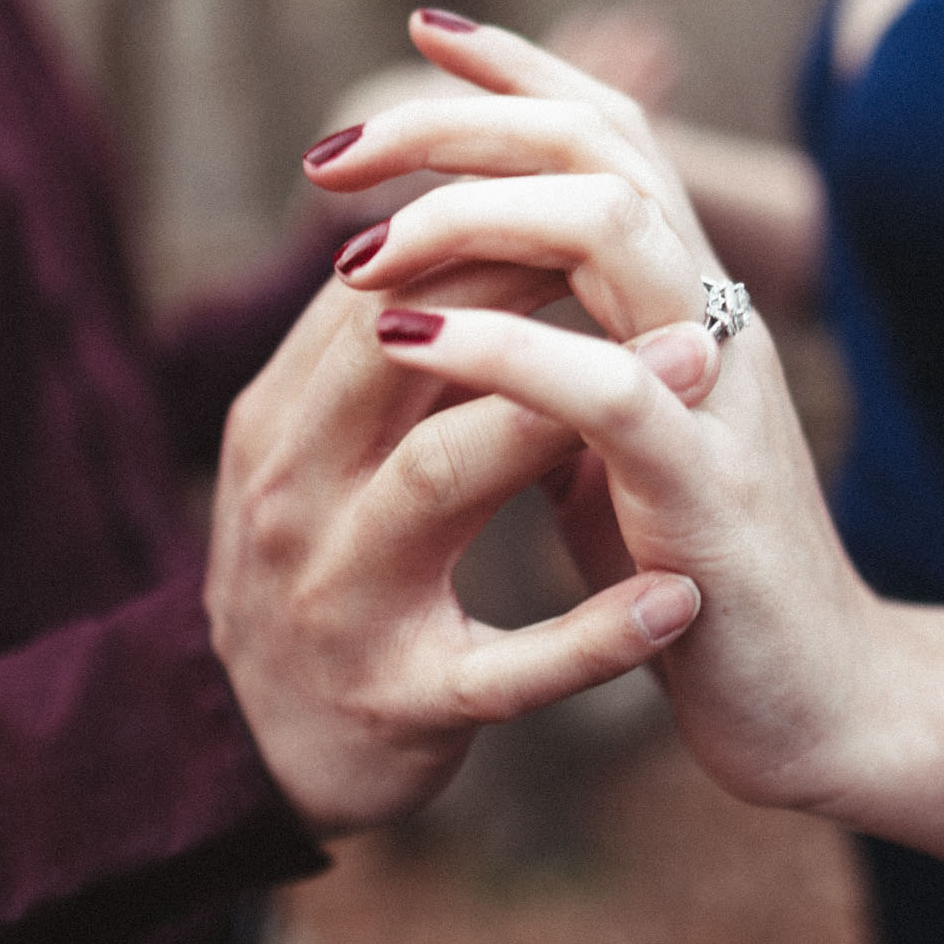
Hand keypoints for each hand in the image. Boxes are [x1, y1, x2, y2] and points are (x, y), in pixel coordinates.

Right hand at [205, 252, 704, 837]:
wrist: (253, 758)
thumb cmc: (327, 569)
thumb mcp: (322, 450)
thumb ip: (380, 346)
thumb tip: (461, 204)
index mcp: (283, 424)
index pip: (373, 288)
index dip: (479, 226)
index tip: (587, 186)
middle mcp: (295, 499)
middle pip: (399, 355)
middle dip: (524, 290)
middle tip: (645, 248)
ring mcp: (344, 604)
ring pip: (441, 480)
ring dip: (561, 420)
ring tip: (690, 375)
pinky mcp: (401, 705)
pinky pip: (507, 669)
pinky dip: (594, 637)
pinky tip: (676, 599)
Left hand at [306, 12, 880, 811]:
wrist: (821, 704)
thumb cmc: (706, 575)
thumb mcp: (619, 448)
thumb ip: (559, 372)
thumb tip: (460, 317)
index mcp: (687, 304)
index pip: (614, 135)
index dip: (523, 70)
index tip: (423, 31)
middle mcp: (711, 321)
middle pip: (602, 147)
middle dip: (461, 123)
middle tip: (335, 153)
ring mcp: (718, 397)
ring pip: (614, 228)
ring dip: (472, 216)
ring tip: (359, 253)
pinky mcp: (706, 494)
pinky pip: (607, 386)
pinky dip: (501, 348)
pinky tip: (406, 343)